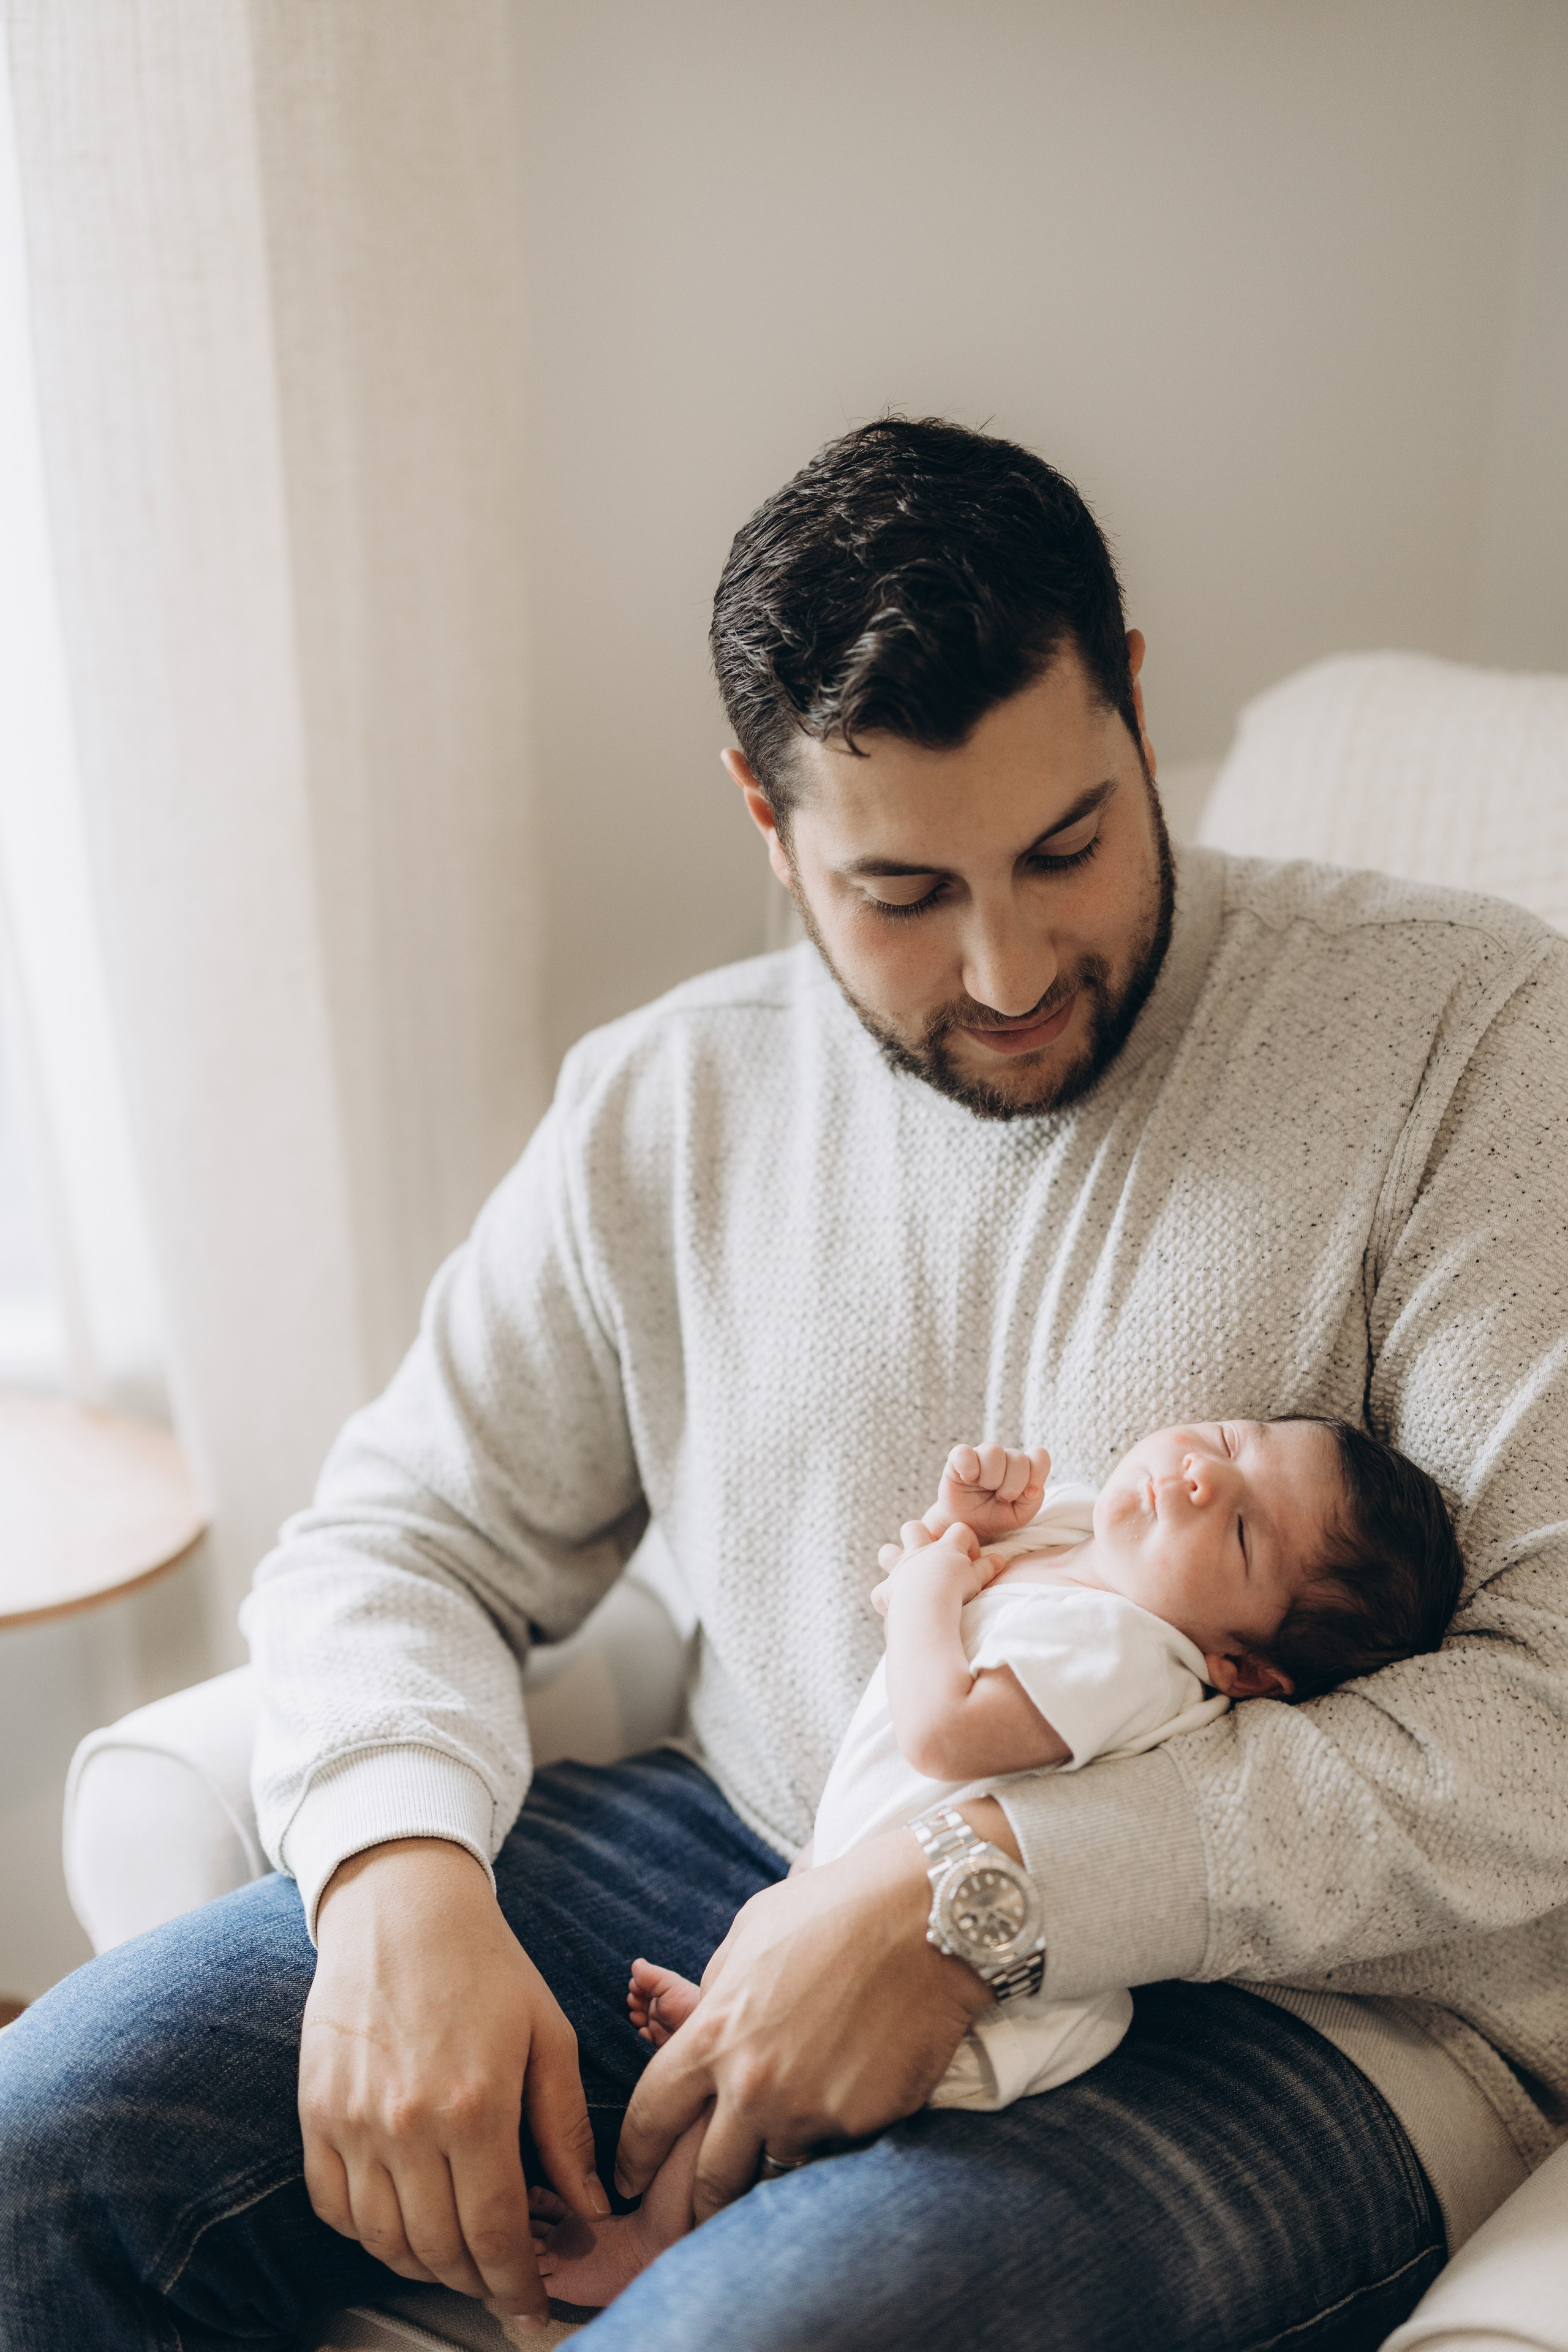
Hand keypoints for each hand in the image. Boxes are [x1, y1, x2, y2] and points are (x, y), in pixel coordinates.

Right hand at [300, 1838, 608, 2323]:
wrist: (402, 1908)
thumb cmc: (485, 1965)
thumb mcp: (548, 2035)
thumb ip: (568, 2128)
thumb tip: (593, 2208)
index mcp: (475, 2105)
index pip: (496, 2233)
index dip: (517, 2285)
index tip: (533, 2307)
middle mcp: (407, 2124)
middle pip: (439, 2249)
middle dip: (477, 2283)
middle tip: (501, 2284)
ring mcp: (353, 2121)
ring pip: (385, 2240)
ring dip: (424, 2266)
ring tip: (458, 2258)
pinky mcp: (315, 2113)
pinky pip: (334, 2208)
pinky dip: (367, 2234)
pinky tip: (401, 2224)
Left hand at [612, 1826, 994, 2221]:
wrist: (924, 1918)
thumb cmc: (830, 1910)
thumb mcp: (748, 1937)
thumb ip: (715, 1996)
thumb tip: (702, 2027)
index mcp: (714, 2036)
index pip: (650, 2118)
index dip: (632, 2157)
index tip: (626, 2177)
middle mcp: (756, 2087)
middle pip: (706, 2179)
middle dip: (691, 2206)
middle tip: (685, 2219)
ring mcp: (812, 2112)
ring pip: (773, 2170)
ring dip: (767, 2166)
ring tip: (767, 2159)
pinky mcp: (864, 2124)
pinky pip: (832, 2150)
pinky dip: (827, 2139)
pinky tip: (841, 2104)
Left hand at [871, 1519, 1000, 1615]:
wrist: (927, 1604)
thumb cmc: (956, 1590)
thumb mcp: (977, 1578)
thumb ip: (987, 1568)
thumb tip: (1000, 1560)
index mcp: (945, 1548)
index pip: (959, 1530)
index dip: (967, 1541)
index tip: (972, 1560)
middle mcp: (919, 1553)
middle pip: (913, 1528)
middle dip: (919, 1535)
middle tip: (931, 1556)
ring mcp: (900, 1569)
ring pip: (887, 1552)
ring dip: (892, 1558)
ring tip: (904, 1573)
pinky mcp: (887, 1590)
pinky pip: (879, 1592)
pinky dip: (885, 1599)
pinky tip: (892, 1608)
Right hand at [931, 1443, 1050, 1541]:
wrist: (968, 1526)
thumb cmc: (996, 1516)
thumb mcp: (1020, 1514)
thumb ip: (1033, 1499)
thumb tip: (1031, 1488)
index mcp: (1023, 1467)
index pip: (1039, 1455)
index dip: (1038, 1473)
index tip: (1029, 1495)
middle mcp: (1003, 1457)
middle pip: (1017, 1457)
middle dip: (1012, 1485)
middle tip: (1002, 1499)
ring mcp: (981, 1454)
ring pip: (993, 1452)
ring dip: (992, 1478)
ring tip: (986, 1489)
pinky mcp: (958, 1458)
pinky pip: (964, 1452)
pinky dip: (968, 1468)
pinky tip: (968, 1480)